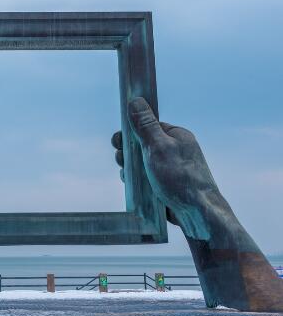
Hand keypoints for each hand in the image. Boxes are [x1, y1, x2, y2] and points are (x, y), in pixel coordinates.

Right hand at [111, 97, 224, 239]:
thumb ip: (145, 125)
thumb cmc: (181, 179)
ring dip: (131, 169)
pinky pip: (147, 178)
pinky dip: (138, 182)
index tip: (117, 143)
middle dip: (127, 153)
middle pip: (142, 145)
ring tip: (129, 178)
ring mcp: (172, 168)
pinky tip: (135, 188)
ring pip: (142, 164)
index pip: (147, 126)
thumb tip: (135, 100)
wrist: (198, 215)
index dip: (129, 133)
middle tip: (122, 162)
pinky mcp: (168, 185)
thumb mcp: (158, 147)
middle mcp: (175, 150)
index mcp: (177, 136)